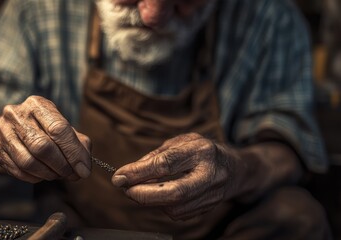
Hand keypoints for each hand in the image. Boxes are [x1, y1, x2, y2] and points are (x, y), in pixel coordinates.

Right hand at [0, 96, 91, 182]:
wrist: (8, 131)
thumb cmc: (43, 130)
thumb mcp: (62, 129)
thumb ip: (78, 144)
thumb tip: (84, 168)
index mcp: (37, 104)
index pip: (59, 129)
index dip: (74, 152)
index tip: (84, 170)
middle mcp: (16, 113)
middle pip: (43, 146)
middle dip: (61, 165)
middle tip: (71, 175)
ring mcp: (2, 130)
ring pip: (29, 162)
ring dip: (48, 174)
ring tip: (57, 175)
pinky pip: (18, 170)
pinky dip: (35, 177)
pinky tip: (43, 175)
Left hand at [111, 133, 234, 219]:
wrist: (236, 169)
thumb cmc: (203, 151)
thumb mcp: (181, 141)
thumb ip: (156, 155)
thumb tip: (130, 172)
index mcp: (201, 151)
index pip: (166, 163)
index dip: (139, 172)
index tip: (119, 176)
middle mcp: (209, 174)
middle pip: (174, 193)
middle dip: (144, 194)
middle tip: (125, 190)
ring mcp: (211, 195)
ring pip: (174, 208)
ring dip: (150, 201)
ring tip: (140, 189)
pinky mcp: (207, 209)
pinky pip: (178, 214)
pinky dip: (162, 206)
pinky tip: (158, 194)